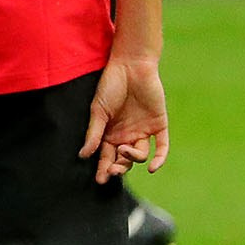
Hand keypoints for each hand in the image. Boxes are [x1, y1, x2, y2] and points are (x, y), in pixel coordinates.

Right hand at [83, 55, 169, 182]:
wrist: (131, 65)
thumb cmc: (111, 85)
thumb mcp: (99, 111)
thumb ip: (93, 134)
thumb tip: (83, 155)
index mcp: (110, 133)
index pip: (107, 157)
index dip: (103, 169)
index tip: (100, 179)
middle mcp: (126, 135)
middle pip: (123, 160)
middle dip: (118, 168)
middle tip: (112, 171)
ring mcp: (143, 131)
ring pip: (140, 155)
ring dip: (132, 158)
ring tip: (124, 150)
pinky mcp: (158, 125)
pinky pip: (161, 147)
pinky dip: (159, 159)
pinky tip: (153, 168)